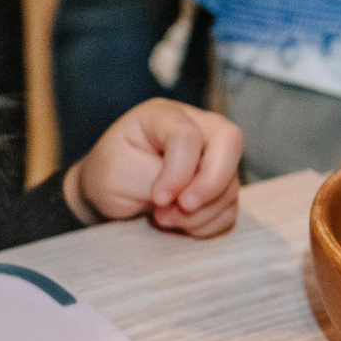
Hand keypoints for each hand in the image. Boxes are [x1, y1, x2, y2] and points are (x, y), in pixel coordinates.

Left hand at [65, 99, 243, 236]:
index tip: (158, 198)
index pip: (187, 133)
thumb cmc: (110, 174)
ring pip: (231, 183)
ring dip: (201, 212)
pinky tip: (180, 224)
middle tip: (183, 207)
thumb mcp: (118, 171)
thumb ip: (157, 177)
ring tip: (163, 218)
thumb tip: (190, 198)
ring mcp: (212, 157)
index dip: (178, 171)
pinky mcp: (219, 187)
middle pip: (230, 140)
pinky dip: (207, 225)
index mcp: (164, 115)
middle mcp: (197, 128)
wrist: (109, 194)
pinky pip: (230, 209)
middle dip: (211, 183)